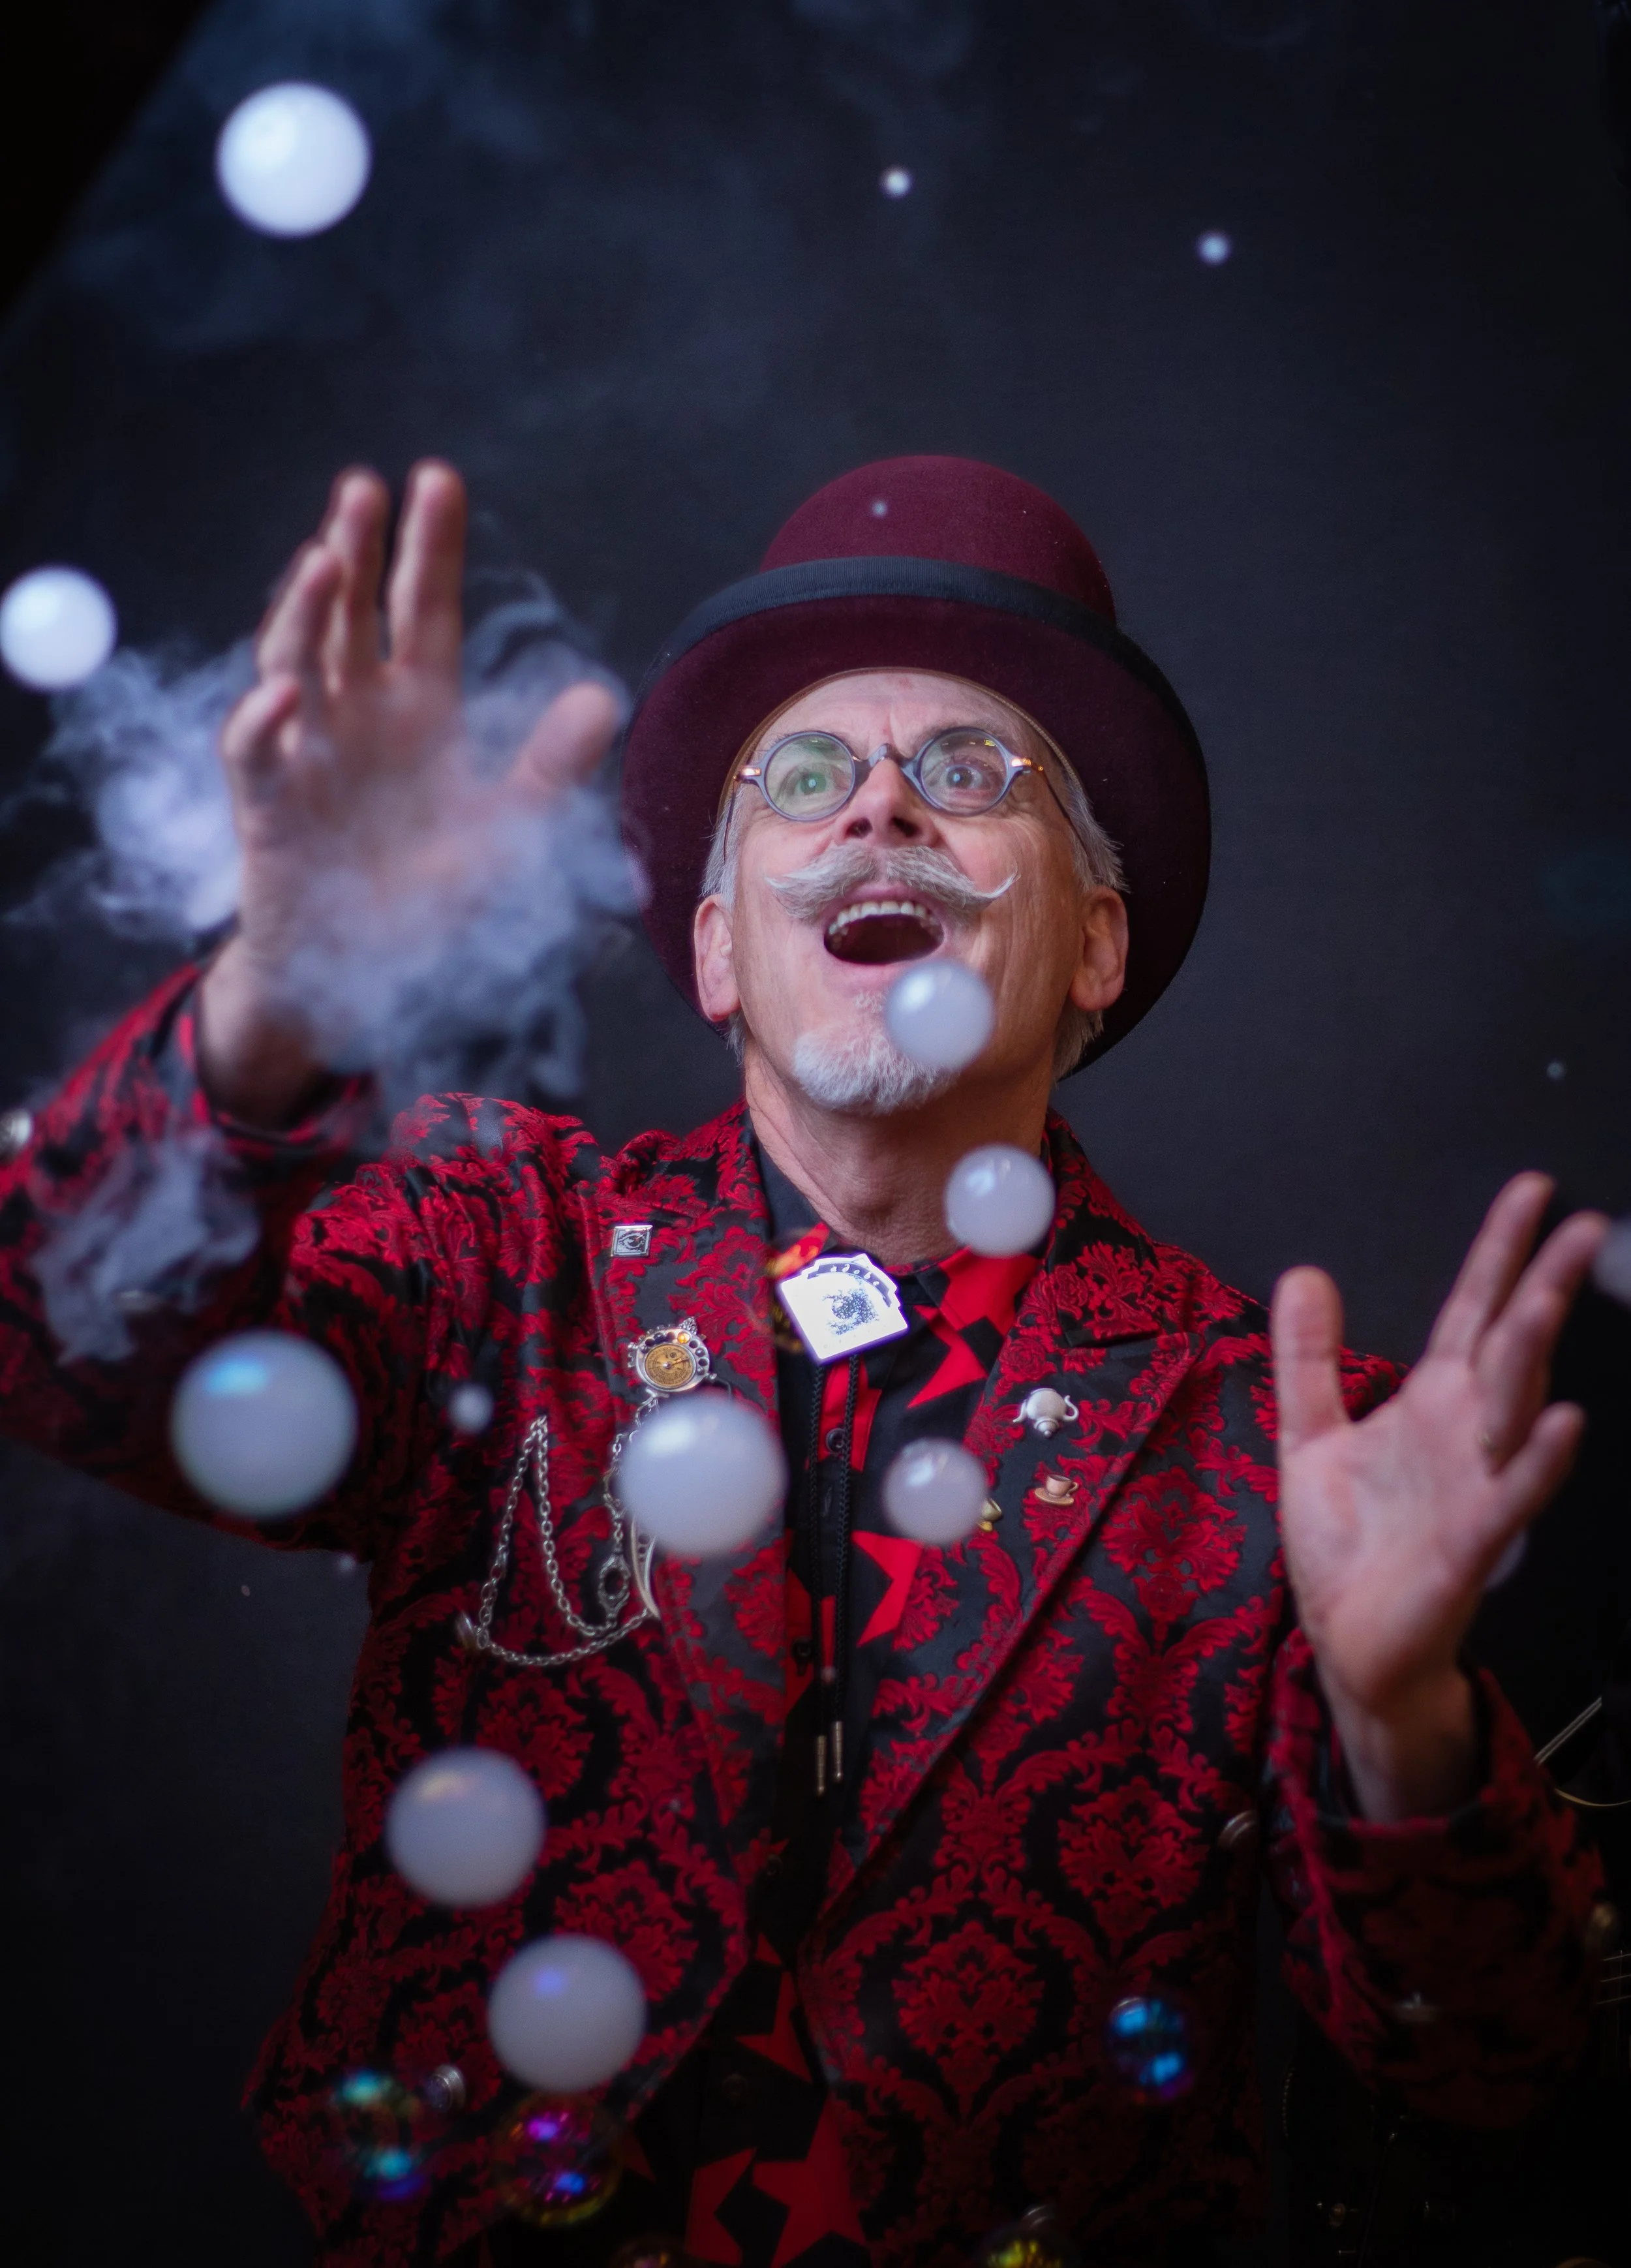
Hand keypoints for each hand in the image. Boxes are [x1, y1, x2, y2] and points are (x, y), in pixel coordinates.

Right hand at [198, 462, 620, 1124]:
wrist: (366, 974)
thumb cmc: (433, 901)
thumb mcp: (509, 832)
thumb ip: (549, 768)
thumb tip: (603, 699)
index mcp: (418, 711)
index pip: (424, 610)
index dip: (428, 548)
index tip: (437, 479)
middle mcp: (358, 716)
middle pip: (352, 613)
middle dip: (356, 549)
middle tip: (364, 486)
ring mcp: (307, 752)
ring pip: (296, 659)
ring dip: (305, 609)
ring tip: (324, 556)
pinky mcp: (269, 804)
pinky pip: (258, 754)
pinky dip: (264, 721)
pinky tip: (283, 692)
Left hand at [1272, 1175, 1607, 1820]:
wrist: (1348, 1641)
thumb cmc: (1347, 1547)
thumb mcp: (1310, 1435)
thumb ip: (1308, 1357)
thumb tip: (1305, 1276)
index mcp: (1432, 1403)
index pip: (1471, 1309)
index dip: (1499, 1251)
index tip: (1532, 1193)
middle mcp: (1464, 1433)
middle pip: (1511, 1342)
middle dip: (1544, 1283)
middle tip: (1582, 1225)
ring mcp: (1475, 1483)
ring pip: (1515, 1404)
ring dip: (1534, 1351)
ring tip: (1550, 1296)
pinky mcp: (1471, 1541)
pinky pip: (1511, 1492)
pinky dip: (1537, 1457)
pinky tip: (1559, 1420)